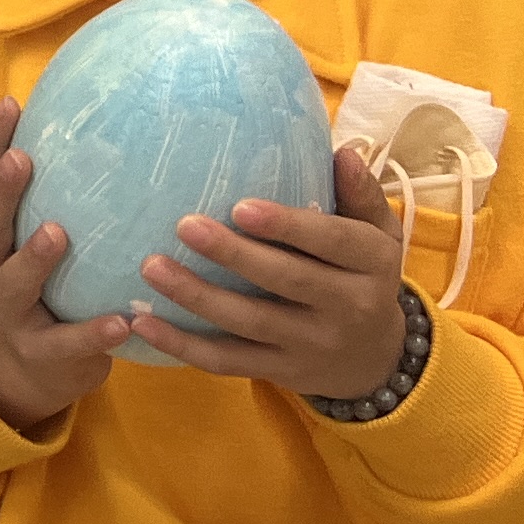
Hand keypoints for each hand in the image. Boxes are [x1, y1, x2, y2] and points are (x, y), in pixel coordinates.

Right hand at [0, 96, 129, 434]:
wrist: (30, 367)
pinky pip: (65, 344)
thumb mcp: (36, 235)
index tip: (11, 104)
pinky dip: (92, 334)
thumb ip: (57, 192)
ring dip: (33, 260)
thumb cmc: (46, 281)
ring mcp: (8, 313)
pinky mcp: (40, 353)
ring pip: (12, 286)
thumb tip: (104, 119)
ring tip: (58, 234)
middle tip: (22, 160)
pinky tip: (123, 323)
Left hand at [134, 142, 412, 404]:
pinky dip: (184, 346)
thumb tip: (342, 151)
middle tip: (184, 226)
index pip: (332, 242)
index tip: (241, 206)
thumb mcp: (380, 233)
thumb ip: (362, 193)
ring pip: (250, 324)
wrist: (377, 359)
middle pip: (287, 281)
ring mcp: (312, 345)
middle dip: (234, 255)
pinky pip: (228, 362)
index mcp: (373, 264)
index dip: (289, 226)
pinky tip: (143, 323)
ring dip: (198, 298)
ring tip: (152, 267)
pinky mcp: (281, 372)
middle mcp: (349, 308)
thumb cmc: (363, 275)